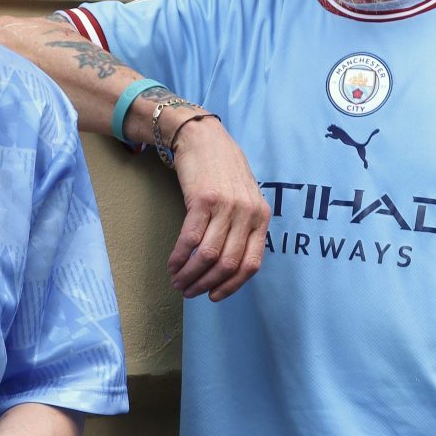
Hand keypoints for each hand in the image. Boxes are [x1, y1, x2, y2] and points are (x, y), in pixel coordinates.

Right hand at [168, 120, 270, 301]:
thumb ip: (243, 228)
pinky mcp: (203, 200)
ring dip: (190, 275)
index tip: (215, 296)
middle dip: (206, 284)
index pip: (251, 264)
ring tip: (178, 282)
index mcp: (262, 217)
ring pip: (208, 255)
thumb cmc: (223, 171)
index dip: (231, 286)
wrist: (203, 138)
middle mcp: (248, 213)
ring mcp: (226, 206)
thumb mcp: (245, 199)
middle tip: (189, 292)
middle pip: (228, 264)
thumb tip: (228, 267)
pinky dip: (180, 257)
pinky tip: (172, 265)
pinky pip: (191, 239)